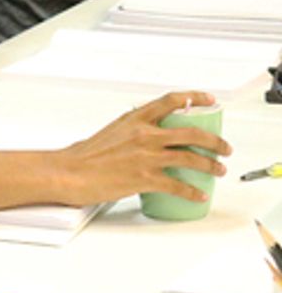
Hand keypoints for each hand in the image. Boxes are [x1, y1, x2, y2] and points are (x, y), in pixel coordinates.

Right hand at [57, 91, 230, 205]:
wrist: (68, 173)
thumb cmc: (82, 156)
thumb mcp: (110, 132)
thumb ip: (131, 131)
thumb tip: (145, 137)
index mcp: (135, 120)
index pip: (171, 101)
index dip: (195, 98)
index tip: (208, 99)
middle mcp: (144, 135)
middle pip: (192, 133)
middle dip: (215, 141)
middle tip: (224, 148)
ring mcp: (146, 157)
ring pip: (191, 158)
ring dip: (211, 165)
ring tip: (218, 170)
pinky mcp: (145, 178)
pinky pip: (178, 185)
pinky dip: (192, 191)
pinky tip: (198, 194)